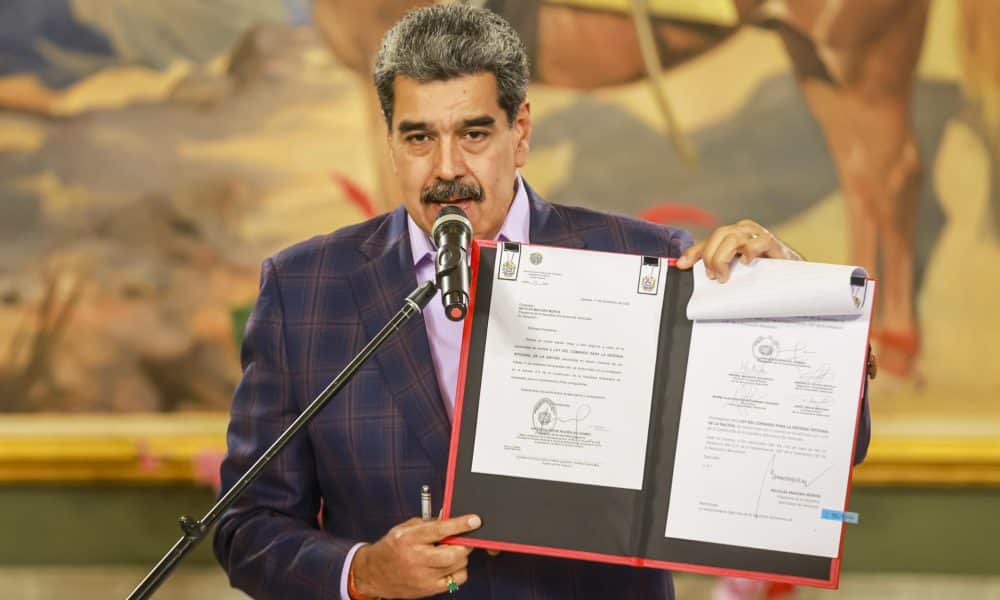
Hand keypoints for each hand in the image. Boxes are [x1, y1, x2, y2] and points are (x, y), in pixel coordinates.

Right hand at [351, 514, 480, 598]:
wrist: (374, 574)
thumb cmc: (391, 548)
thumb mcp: (405, 529)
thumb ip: (428, 523)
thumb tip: (450, 518)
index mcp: (409, 539)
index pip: (439, 530)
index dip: (460, 525)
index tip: (474, 521)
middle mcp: (416, 559)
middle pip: (453, 552)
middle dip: (463, 544)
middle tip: (462, 540)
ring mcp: (423, 577)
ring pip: (458, 566)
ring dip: (461, 557)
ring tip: (451, 552)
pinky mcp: (428, 589)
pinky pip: (456, 580)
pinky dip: (458, 571)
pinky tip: (449, 565)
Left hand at [675, 219, 800, 281]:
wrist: (793, 275)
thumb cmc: (764, 271)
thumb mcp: (737, 271)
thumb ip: (720, 269)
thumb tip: (696, 274)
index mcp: (733, 236)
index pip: (709, 240)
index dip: (693, 252)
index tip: (682, 265)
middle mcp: (743, 231)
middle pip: (718, 235)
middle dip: (711, 257)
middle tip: (714, 276)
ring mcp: (757, 234)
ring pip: (732, 237)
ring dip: (723, 257)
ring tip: (725, 275)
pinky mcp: (772, 242)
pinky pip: (758, 240)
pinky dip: (749, 251)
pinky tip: (747, 262)